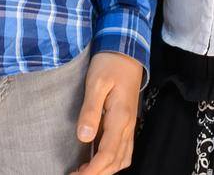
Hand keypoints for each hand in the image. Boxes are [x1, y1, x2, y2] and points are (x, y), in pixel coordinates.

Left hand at [71, 51, 143, 174]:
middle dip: (97, 174)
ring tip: (84, 171)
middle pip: (116, 162)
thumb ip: (90, 111)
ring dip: (106, 170)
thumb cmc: (109, 64)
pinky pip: (124, 150)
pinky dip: (113, 161)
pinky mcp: (127, 122)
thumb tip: (84, 137)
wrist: (126, 50)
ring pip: (122, 158)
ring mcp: (129, 124)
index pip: (107, 154)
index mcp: (120, 118)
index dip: (92, 171)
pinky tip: (98, 161)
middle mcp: (128, 125)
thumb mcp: (95, 83)